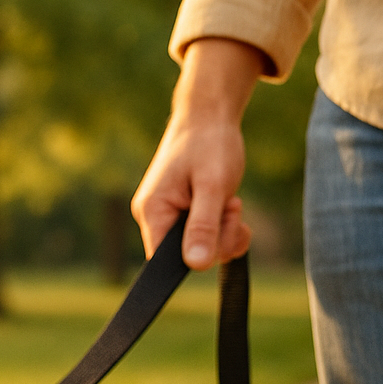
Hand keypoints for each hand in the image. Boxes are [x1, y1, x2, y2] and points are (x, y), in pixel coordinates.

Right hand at [132, 38, 263, 269]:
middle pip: (186, 257)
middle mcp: (154, 217)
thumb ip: (203, 226)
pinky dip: (224, 229)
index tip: (220, 226)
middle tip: (230, 204)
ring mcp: (168, 217)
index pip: (163, 262)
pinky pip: (205, 238)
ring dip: (224, 231)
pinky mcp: (183, 215)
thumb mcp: (212, 185)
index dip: (194, 256)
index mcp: (152, 211)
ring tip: (229, 200)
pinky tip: (229, 207)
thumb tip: (194, 266)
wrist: (209, 117)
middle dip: (218, 237)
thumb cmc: (210, 144)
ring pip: (200, 249)